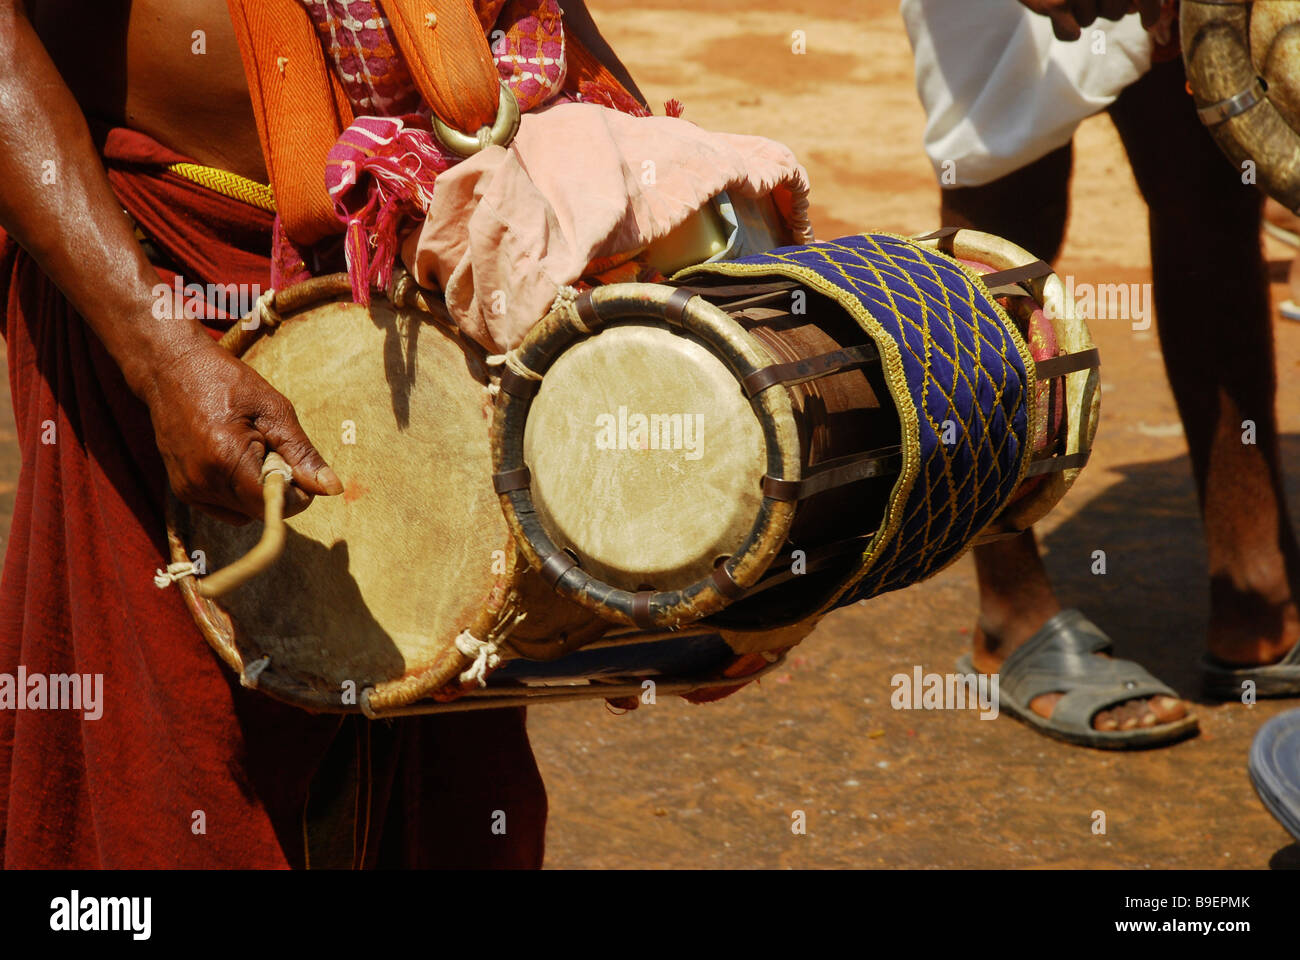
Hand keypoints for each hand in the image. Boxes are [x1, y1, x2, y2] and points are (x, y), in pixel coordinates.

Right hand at [143, 336, 342, 523]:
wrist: (170, 370)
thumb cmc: (226, 382)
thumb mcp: (274, 410)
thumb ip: (302, 454)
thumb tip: (332, 488)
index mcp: (226, 460)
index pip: (276, 505)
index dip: (298, 493)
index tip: (297, 464)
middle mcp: (202, 482)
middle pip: (261, 510)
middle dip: (278, 488)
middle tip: (270, 448)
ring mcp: (189, 490)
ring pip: (245, 513)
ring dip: (257, 490)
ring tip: (249, 450)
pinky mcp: (183, 492)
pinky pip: (225, 508)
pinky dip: (239, 492)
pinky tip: (233, 459)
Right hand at [1018, 0, 1161, 41]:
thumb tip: (1138, 10)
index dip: (1151, 8)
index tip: (1149, 24)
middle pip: (1116, 12)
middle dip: (1104, 8)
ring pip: (1090, 21)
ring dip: (1078, 13)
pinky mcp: (1057, 4)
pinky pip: (1071, 34)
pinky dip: (1065, 28)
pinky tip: (1054, 9)